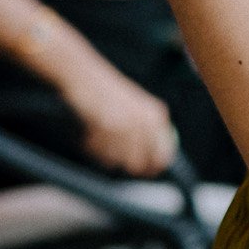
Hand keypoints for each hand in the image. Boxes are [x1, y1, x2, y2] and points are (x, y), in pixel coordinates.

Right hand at [56, 48, 178, 175]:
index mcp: (157, 115)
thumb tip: (152, 166)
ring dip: (106, 155)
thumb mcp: (135, 109)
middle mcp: (146, 120)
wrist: (85, 76)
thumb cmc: (107, 95)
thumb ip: (146, 134)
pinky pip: (102, 153)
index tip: (140, 172)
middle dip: (124, 165)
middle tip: (110, 154)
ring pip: (119, 162)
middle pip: (140, 164)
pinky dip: (93, 149)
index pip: (164, 155)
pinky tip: (89, 134)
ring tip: (97, 137)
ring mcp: (128, 123)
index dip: (152, 168)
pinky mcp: (108, 126)